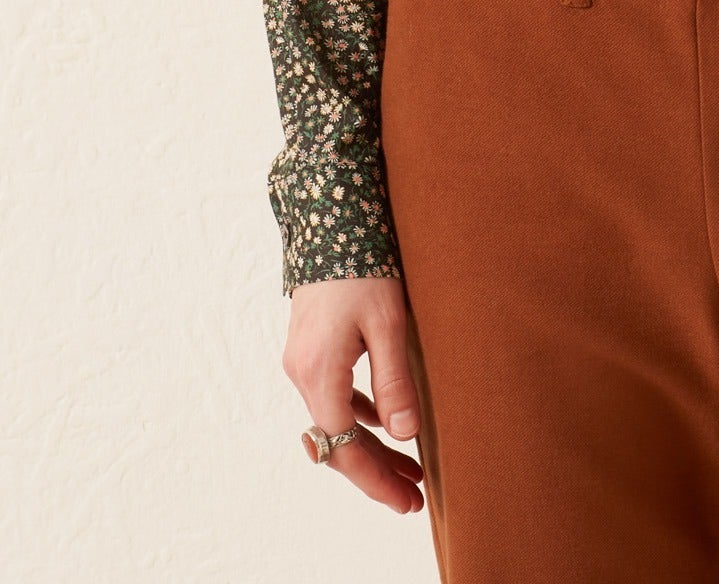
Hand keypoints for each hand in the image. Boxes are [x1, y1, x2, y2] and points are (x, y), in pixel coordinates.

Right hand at [281, 274, 425, 512]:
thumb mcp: (389, 322)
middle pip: (337, 440)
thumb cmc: (364, 265)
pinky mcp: (310, 349)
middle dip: (376, 471)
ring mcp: (302, 362)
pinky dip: (360, 415)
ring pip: (335, 420)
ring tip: (412, 465)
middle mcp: (302, 373)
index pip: (345, 448)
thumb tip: (407, 436)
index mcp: (319, 373)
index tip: (409, 502)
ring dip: (370, 444)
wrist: (330, 217)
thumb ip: (395, 380)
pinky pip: (333, 397)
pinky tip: (389, 421)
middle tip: (415, 495)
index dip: (377, 480)